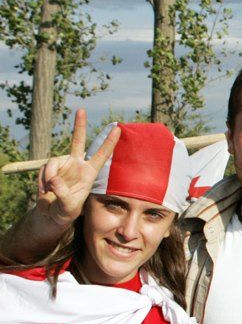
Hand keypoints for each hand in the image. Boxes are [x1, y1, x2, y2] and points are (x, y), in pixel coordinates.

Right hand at [37, 109, 120, 228]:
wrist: (51, 214)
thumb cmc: (65, 211)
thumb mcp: (68, 207)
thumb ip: (63, 194)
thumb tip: (54, 179)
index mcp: (90, 174)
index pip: (101, 155)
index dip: (109, 143)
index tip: (118, 128)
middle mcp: (77, 166)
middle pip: (78, 142)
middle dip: (79, 126)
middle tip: (81, 109)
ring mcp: (63, 166)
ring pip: (53, 161)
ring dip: (49, 177)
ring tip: (48, 193)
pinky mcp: (50, 169)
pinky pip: (44, 169)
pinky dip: (42, 181)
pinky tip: (44, 192)